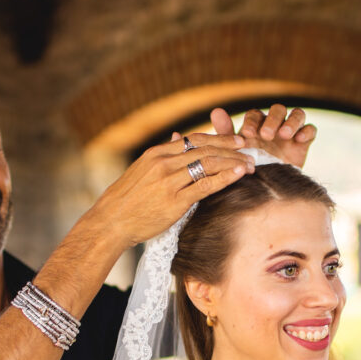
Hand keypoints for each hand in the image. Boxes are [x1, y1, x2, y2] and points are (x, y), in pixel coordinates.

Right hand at [89, 133, 252, 247]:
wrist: (111, 221)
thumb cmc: (127, 199)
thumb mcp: (142, 170)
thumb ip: (163, 155)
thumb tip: (177, 138)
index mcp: (157, 153)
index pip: (194, 139)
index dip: (218, 138)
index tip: (235, 140)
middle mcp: (164, 162)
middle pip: (205, 148)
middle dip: (231, 148)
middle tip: (250, 149)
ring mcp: (169, 180)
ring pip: (209, 164)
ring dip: (233, 162)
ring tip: (250, 164)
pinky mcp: (175, 200)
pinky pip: (206, 185)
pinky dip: (225, 177)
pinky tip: (239, 174)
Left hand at [211, 104, 316, 167]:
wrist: (268, 190)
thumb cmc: (249, 169)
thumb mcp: (237, 153)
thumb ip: (227, 133)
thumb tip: (215, 111)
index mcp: (257, 124)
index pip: (255, 115)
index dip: (252, 122)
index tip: (248, 134)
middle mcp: (275, 124)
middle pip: (278, 110)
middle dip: (272, 120)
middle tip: (266, 135)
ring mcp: (291, 131)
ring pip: (297, 114)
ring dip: (291, 122)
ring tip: (284, 135)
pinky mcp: (304, 142)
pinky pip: (310, 129)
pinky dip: (307, 131)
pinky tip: (300, 139)